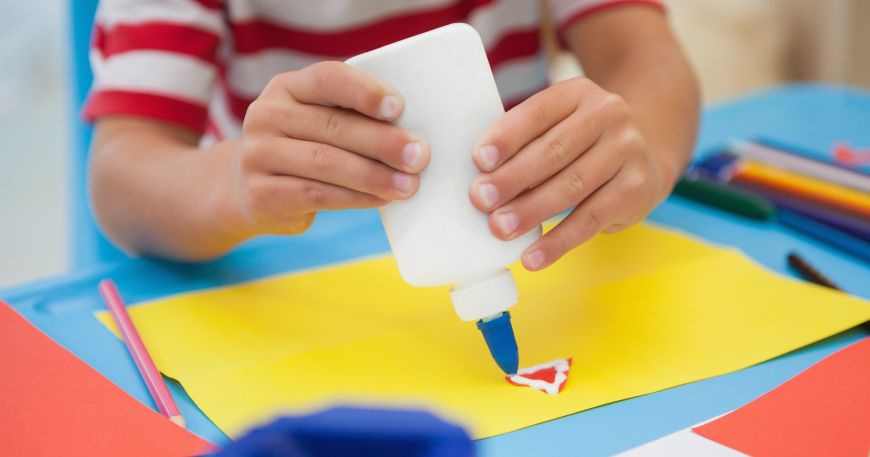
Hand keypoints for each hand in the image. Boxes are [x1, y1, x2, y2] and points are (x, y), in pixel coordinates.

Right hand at [234, 62, 429, 235]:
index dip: (364, 91)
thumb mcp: (318, 123)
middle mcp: (267, 115)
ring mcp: (258, 155)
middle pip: (333, 125)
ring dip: (374, 175)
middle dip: (383, 142)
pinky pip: (317, 194)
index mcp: (287, 87)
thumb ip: (353, 119)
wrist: (249, 190)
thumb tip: (412, 138)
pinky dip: (355, 198)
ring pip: (326, 162)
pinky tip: (381, 199)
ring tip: (408, 185)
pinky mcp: (261, 194)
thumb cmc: (304, 149)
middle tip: (419, 155)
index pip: (328, 78)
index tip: (399, 107)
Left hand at [469, 77, 668, 270]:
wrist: (646, 153)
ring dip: (531, 211)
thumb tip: (480, 178)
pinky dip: (558, 241)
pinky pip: (591, 219)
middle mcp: (608, 114)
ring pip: (571, 186)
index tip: (479, 160)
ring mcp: (627, 150)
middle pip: (553, 150)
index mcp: (577, 93)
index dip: (507, 136)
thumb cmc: (581, 142)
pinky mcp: (636, 188)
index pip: (538, 112)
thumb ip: (524, 140)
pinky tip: (532, 257)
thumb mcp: (559, 124)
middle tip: (480, 199)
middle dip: (512, 178)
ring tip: (500, 228)